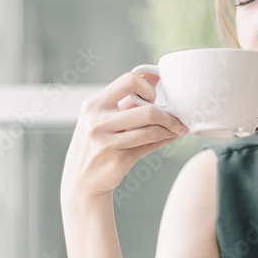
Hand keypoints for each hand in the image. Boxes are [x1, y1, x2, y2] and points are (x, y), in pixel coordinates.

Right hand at [60, 72, 187, 208]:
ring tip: (177, 129)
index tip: (153, 98)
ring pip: (152, 130)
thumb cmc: (95, 144)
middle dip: (169, 115)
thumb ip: (128, 97)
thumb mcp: (102, 117)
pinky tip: (171, 137)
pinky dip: (165, 140)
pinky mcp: (118, 160)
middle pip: (147, 110)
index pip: (129, 81)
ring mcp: (106, 142)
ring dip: (170, 129)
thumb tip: (154, 75)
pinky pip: (150, 146)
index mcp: (94, 105)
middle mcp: (97, 122)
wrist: (81, 182)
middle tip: (177, 119)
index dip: (147, 88)